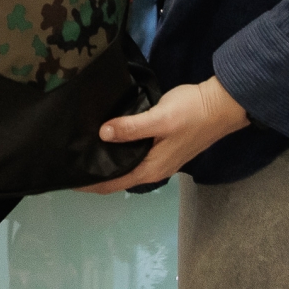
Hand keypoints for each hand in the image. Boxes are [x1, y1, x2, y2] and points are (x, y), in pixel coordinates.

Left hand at [79, 78, 249, 193]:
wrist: (222, 105)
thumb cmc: (192, 112)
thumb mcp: (160, 118)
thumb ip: (132, 127)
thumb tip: (102, 134)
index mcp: (151, 168)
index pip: (113, 182)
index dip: (90, 182)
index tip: (66, 176)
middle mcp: (154, 169)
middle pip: (117, 177)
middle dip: (94, 173)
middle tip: (68, 159)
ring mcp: (160, 159)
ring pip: (126, 166)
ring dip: (106, 161)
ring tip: (82, 149)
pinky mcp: (163, 147)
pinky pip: (134, 155)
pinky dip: (119, 152)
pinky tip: (108, 138)